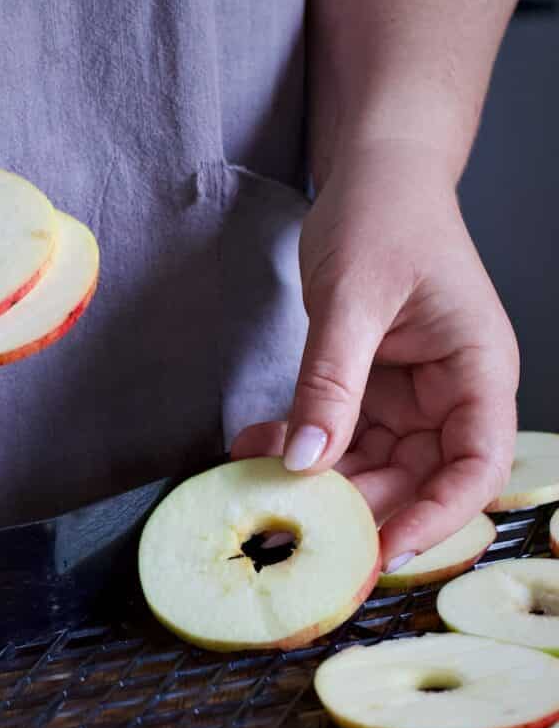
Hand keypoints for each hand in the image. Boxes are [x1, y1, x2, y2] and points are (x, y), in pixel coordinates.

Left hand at [232, 142, 518, 570]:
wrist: (371, 177)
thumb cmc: (385, 217)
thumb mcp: (354, 298)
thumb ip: (331, 382)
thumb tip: (308, 461)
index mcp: (476, 372)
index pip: (475, 466)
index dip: (438, 517)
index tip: (385, 550)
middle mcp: (447, 395)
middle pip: (414, 480)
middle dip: (356, 506)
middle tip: (294, 527)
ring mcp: (405, 398)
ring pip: (367, 467)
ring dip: (314, 482)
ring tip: (256, 481)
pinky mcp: (365, 392)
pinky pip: (333, 438)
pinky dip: (295, 448)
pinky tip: (252, 447)